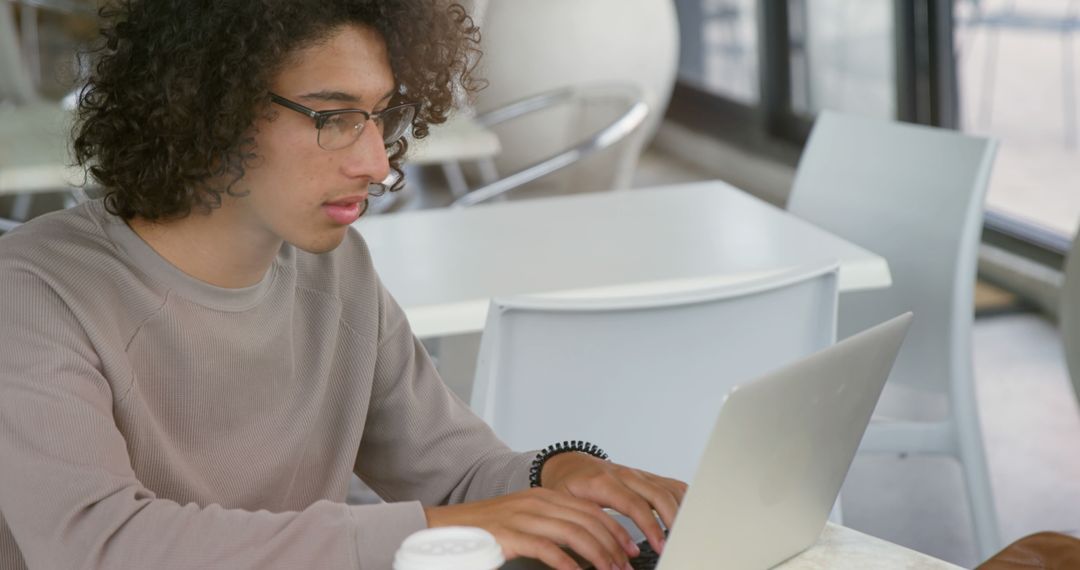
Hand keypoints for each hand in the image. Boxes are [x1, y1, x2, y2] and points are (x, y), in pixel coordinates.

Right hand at [424, 487, 639, 569]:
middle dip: (612, 545)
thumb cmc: (489, 529)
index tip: (630, 547)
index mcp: (545, 496)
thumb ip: (554, 526)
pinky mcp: (510, 533)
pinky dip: (566, 562)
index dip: (615, 528)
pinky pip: (547, 547)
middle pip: (587, 520)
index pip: (590, 509)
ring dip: (597, 555)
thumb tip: (586, 546)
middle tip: (625, 565)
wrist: (449, 526)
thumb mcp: (526, 520)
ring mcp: (524, 515)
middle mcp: (537, 501)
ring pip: (573, 533)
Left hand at [539, 453, 687, 556]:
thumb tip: (602, 550)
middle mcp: (624, 475)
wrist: (567, 464)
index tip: (660, 546)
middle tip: (677, 544)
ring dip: (681, 510)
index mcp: (603, 482)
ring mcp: (637, 474)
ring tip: (685, 533)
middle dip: (672, 521)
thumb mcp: (567, 504)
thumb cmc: (567, 485)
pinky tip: (687, 514)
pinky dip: (683, 499)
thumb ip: (586, 524)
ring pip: (667, 488)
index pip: (634, 504)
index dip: (650, 526)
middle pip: (658, 495)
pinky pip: (670, 485)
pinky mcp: (645, 476)